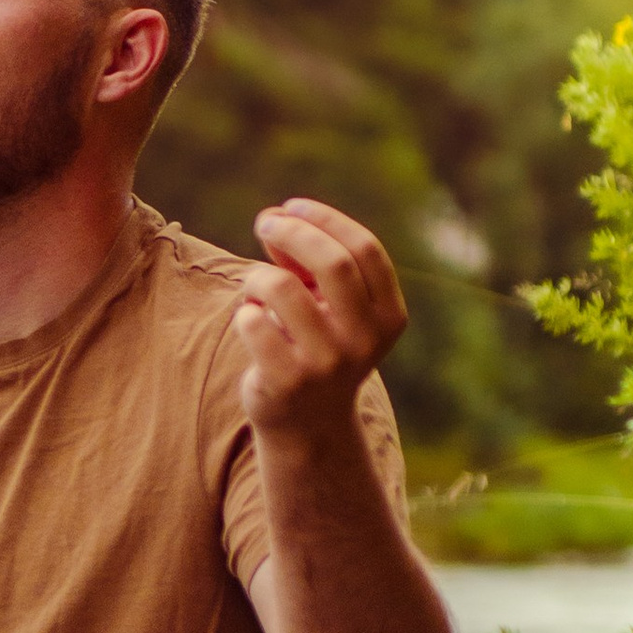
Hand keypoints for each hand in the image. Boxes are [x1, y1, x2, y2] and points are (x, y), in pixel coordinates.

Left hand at [236, 200, 406, 444]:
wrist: (307, 425)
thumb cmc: (317, 347)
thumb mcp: (328, 305)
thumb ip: (308, 263)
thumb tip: (277, 220)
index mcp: (388, 316)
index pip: (365, 250)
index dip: (324, 220)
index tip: (291, 207)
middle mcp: (365, 340)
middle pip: (333, 262)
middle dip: (292, 231)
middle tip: (264, 223)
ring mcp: (327, 363)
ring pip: (281, 288)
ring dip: (258, 277)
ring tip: (255, 290)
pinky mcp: (287, 381)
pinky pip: (252, 322)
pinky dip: (244, 313)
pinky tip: (251, 325)